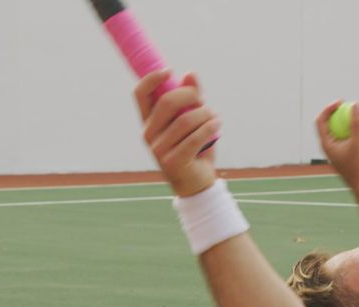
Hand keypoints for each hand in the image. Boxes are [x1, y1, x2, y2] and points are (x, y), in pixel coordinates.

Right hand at [134, 70, 220, 196]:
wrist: (197, 184)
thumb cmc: (194, 149)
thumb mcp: (192, 121)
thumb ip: (191, 99)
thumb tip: (191, 74)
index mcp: (148, 122)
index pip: (140, 94)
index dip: (152, 79)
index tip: (170, 71)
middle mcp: (148, 135)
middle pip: (167, 102)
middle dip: (190, 95)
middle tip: (203, 100)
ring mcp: (159, 149)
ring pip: (186, 120)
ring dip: (206, 114)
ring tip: (215, 117)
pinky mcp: (174, 161)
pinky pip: (195, 137)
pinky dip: (210, 127)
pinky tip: (218, 124)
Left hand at [315, 100, 358, 188]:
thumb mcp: (358, 142)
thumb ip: (356, 122)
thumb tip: (355, 104)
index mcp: (326, 144)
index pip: (321, 121)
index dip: (329, 108)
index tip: (341, 102)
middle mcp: (331, 147)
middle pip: (331, 124)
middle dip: (340, 112)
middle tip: (348, 103)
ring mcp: (340, 151)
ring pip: (345, 130)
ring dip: (353, 120)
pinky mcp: (350, 154)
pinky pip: (355, 138)